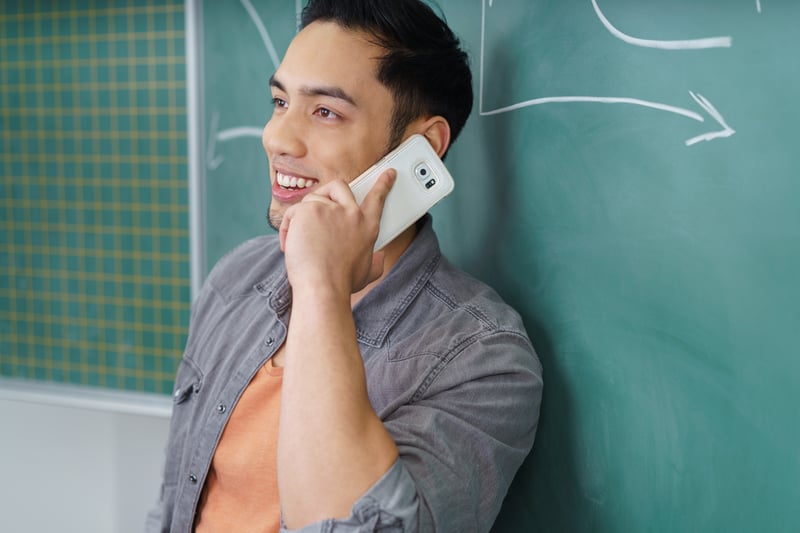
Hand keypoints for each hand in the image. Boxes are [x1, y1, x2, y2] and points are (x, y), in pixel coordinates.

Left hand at [279, 169, 395, 295]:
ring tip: (300, 243)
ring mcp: (330, 209)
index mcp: (367, 227)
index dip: (383, 184)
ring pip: (311, 201)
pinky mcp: (309, 210)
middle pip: (339, 186)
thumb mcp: (366, 273)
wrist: (322, 288)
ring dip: (302, 220)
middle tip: (316, 212)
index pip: (377, 198)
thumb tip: (379, 260)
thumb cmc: (340, 284)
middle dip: (326, 193)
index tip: (387, 173)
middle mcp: (352, 214)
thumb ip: (374, 263)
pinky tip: (290, 244)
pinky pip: (294, 211)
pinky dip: (288, 227)